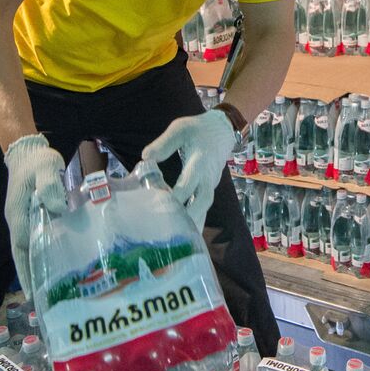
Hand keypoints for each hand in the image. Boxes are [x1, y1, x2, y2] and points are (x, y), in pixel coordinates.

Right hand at [4, 134, 67, 292]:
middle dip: (31, 278)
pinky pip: (37, 239)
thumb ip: (51, 187)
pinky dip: (43, 253)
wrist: (28, 150)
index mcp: (18, 215)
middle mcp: (18, 222)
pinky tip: (57, 262)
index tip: (31, 294)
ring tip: (51, 289)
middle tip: (43, 301)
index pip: (20, 250)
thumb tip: (57, 208)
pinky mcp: (32, 216)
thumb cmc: (38, 161)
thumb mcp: (46, 169)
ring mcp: (24, 219)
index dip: (25, 272)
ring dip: (37, 268)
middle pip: (23, 255)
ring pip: (29, 249)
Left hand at [141, 109, 234, 231]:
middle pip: (202, 200)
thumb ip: (163, 143)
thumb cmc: (199, 129)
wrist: (224, 130)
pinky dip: (196, 218)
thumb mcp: (180, 128)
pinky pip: (203, 206)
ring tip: (181, 242)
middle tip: (172, 230)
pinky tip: (186, 233)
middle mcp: (208, 176)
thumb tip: (146, 158)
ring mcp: (211, 183)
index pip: (189, 182)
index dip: (177, 195)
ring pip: (204, 207)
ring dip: (194, 222)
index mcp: (200, 161)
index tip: (162, 205)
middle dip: (189, 216)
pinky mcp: (209, 188)